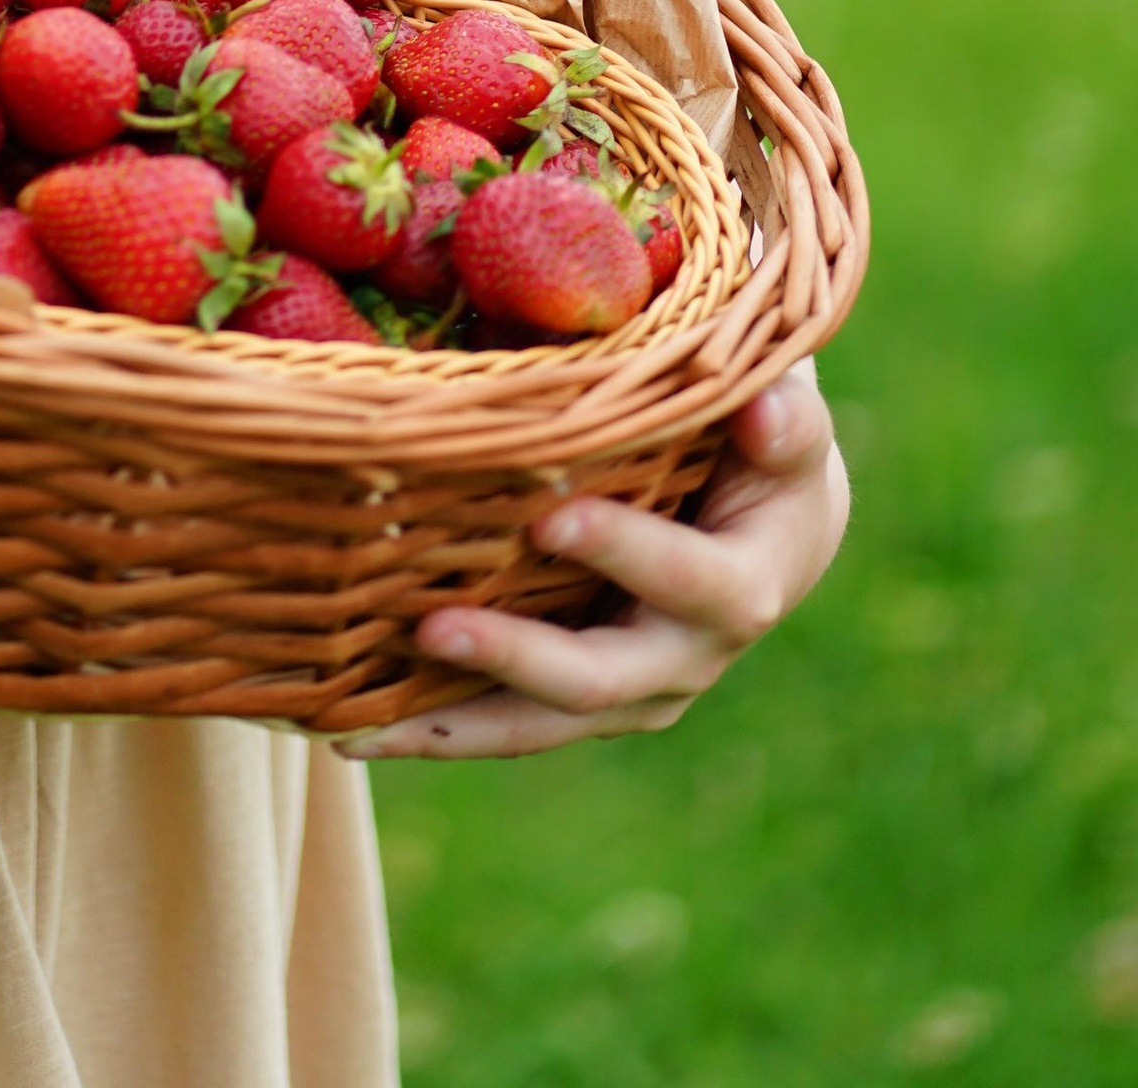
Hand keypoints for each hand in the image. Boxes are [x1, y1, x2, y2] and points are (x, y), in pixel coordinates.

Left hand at [331, 361, 848, 761]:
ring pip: (540, 725)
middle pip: (600, 678)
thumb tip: (765, 410)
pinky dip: (434, 728)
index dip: (626, 553)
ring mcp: (629, 690)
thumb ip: (782, 419)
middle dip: (516, 656)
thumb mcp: (785, 423)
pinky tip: (353, 727)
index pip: (690, 579)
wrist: (768, 526)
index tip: (552, 519)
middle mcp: (685, 658)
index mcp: (742, 587)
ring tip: (362, 721)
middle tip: (432, 626)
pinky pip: (505, 722)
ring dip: (453, 722)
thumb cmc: (764, 445)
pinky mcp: (580, 699)